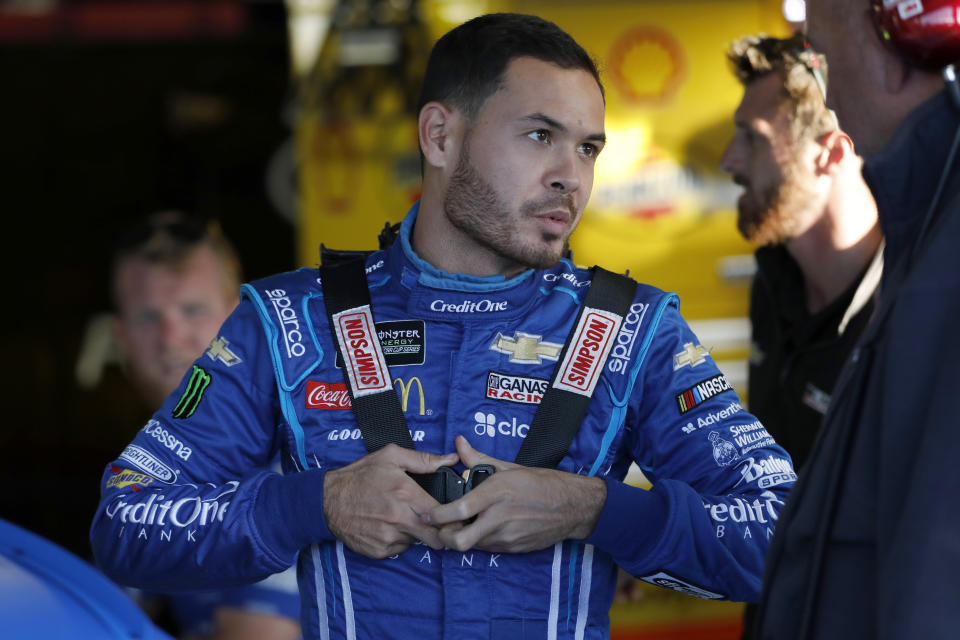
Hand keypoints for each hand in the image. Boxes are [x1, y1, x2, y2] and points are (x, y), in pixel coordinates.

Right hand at [323, 444, 457, 558]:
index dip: (452, 515)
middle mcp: (399, 518)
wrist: (327, 500)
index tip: (453, 513)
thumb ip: (424, 460)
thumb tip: (452, 459)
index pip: (444, 514)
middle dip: (441, 531)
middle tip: (438, 523)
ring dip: (417, 533)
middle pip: (436, 537)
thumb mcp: (390, 456)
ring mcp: (389, 537)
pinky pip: (400, 549)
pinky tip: (390, 526)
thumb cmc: (360, 475)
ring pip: (418, 542)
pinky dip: (400, 540)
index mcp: (406, 493)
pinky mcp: (379, 550)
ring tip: (406, 518)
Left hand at [425, 436, 605, 552]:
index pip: (458, 509)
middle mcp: (500, 517)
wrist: (574, 506)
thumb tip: (458, 444)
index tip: (426, 513)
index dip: (437, 515)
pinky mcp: (514, 549)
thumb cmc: (543, 483)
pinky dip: (481, 540)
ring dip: (463, 538)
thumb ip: (478, 458)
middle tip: (441, 527)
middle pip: (460, 540)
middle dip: (444, 537)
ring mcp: (507, 536)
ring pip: (472, 545)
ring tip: (463, 524)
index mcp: (497, 492)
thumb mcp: (510, 467)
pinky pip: (489, 548)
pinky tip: (485, 528)